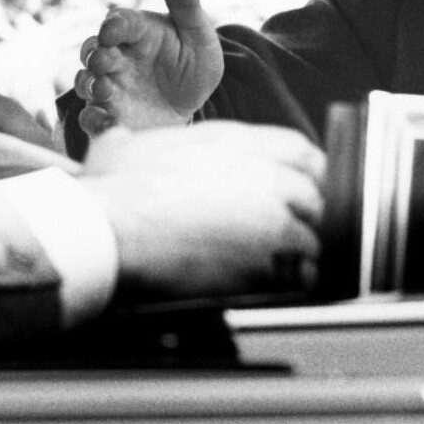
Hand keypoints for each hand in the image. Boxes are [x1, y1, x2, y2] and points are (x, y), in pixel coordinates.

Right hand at [74, 0, 224, 135]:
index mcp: (137, 31)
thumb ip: (185, 0)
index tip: (112, 32)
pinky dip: (94, 121)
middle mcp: (117, 57)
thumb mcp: (197, 32)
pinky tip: (108, 125)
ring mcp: (110, 87)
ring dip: (89, 85)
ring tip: (105, 91)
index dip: (113, 25)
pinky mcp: (110, 116)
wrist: (197, 106)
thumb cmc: (194, 63)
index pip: (118, 22)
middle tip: (105, 63)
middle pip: (92, 51)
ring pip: (85, 82)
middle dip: (94, 56)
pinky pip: (91, 119)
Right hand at [82, 121, 324, 297]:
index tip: (304, 185)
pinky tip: (281, 285)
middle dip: (306, 214)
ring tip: (285, 264)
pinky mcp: (268, 257)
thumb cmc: (114, 190)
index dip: (307, 171)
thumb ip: (138, 140)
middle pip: (313, 194)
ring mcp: (271, 216)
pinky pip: (302, 271)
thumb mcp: (125, 146)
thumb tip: (119, 138)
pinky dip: (296, 280)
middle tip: (294, 228)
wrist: (110, 230)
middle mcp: (263, 174)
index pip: (300, 150)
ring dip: (301, 250)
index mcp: (237, 143)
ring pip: (310, 235)